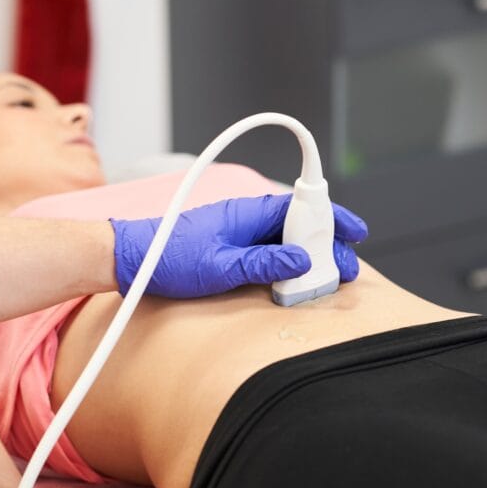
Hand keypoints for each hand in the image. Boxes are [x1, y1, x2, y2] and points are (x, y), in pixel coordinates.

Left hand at [110, 193, 367, 297]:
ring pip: (285, 238)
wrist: (130, 258)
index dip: (333, 220)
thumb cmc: (169, 259)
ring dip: (307, 255)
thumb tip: (303, 259)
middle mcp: (246, 217)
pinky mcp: (230, 245)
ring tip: (326, 277)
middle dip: (327, 244)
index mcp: (247, 212)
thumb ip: (263, 263)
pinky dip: (287, 260)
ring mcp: (239, 231)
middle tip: (346, 268)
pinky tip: (295, 277)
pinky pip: (268, 248)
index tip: (356, 233)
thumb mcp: (220, 267)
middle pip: (298, 225)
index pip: (301, 209)